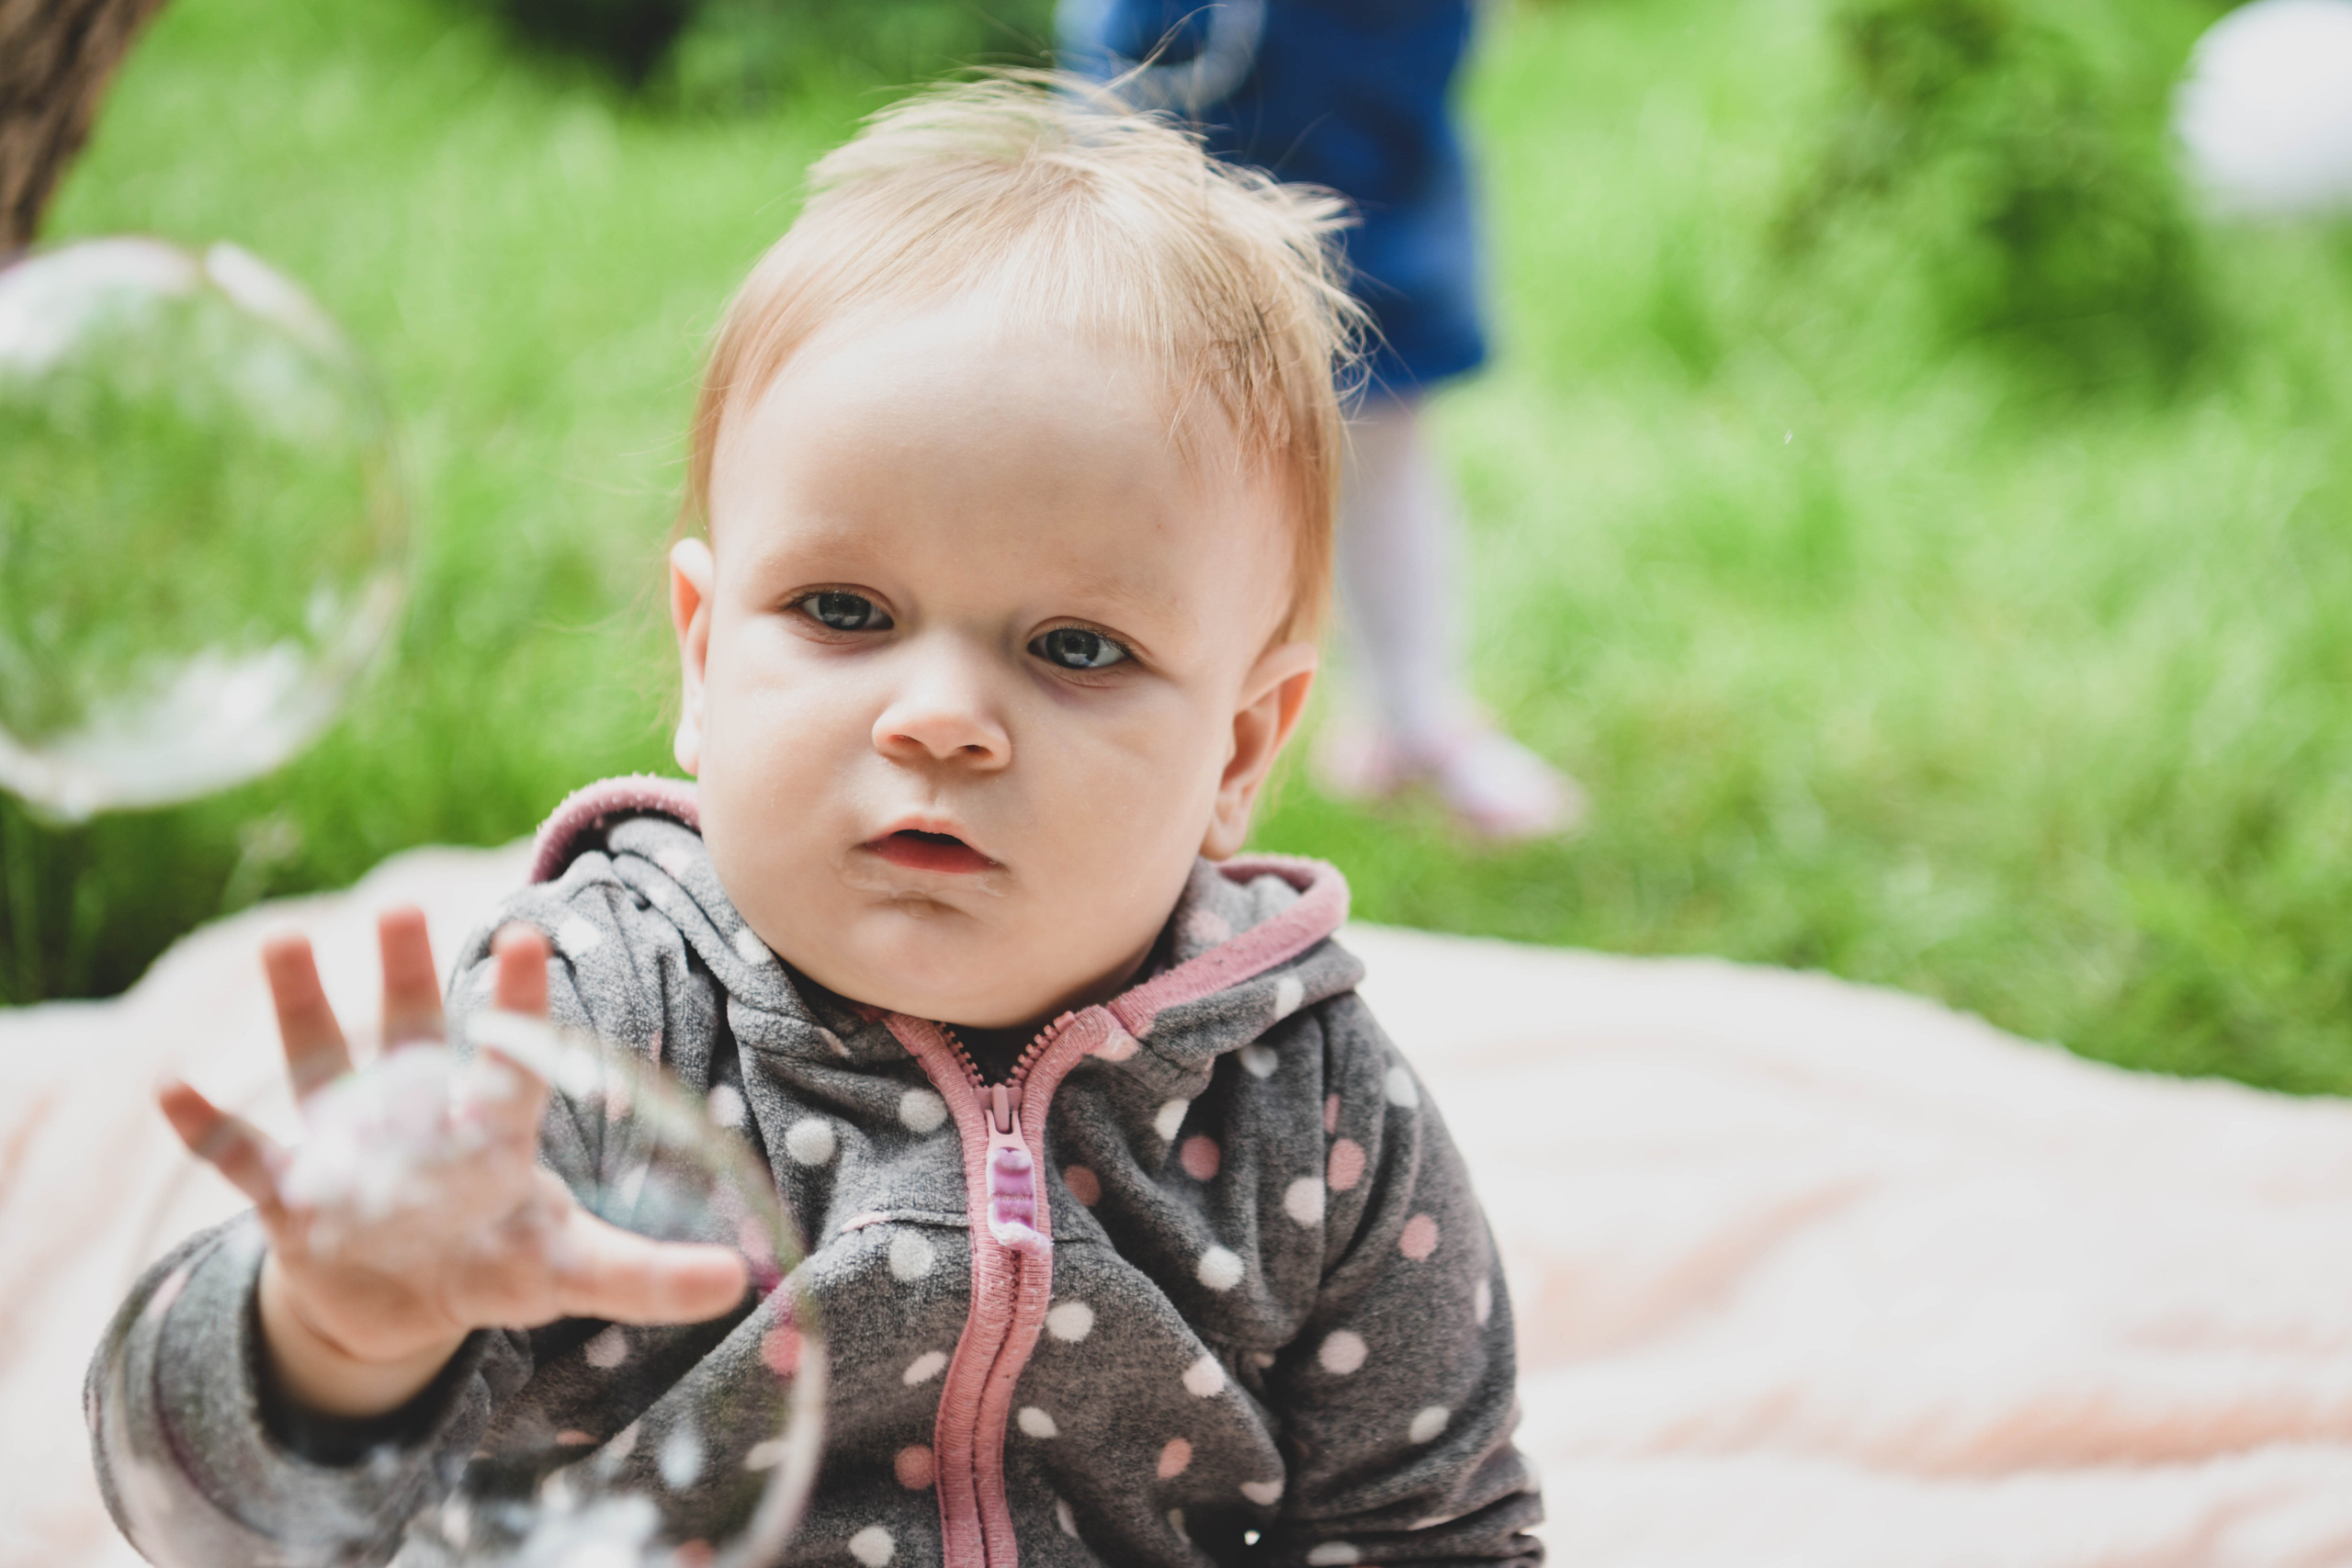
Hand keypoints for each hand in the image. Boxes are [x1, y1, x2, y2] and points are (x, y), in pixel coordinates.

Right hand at [157, 910, 748, 1419]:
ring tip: (282, 940)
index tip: (526, 933)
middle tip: (395, 905)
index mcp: (491, 1128)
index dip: (520, 1001)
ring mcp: (348, 1145)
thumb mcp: (569, 1273)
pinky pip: (243, 1153)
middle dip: (401, 973)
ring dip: (301, 1007)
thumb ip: (646, 1275)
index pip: (512, 1057)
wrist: (402, 1304)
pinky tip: (171, 1085)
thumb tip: (740, 1283)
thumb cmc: (496, 1265)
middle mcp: (417, 1114)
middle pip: (410, 1031)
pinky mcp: (291, 1194)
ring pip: (321, 1063)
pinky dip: (208, 1124)